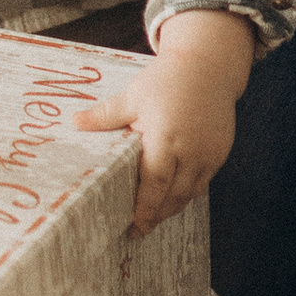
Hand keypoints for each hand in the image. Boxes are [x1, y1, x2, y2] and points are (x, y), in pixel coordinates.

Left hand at [71, 8, 252, 233]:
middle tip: (139, 230)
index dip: (145, 209)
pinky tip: (173, 196)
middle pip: (173, 196)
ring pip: (190, 194)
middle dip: (157, 216)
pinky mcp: (220, 153)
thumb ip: (105, 116)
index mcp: (164, 136)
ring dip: (172, 207)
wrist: (207, 66)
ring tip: (154, 217)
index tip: (134, 227)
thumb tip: (74, 123)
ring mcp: (209, 153)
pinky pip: (203, 183)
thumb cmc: (166, 80)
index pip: (154, 183)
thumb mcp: (133, 96)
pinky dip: (188, 193)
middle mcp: (190, 150)